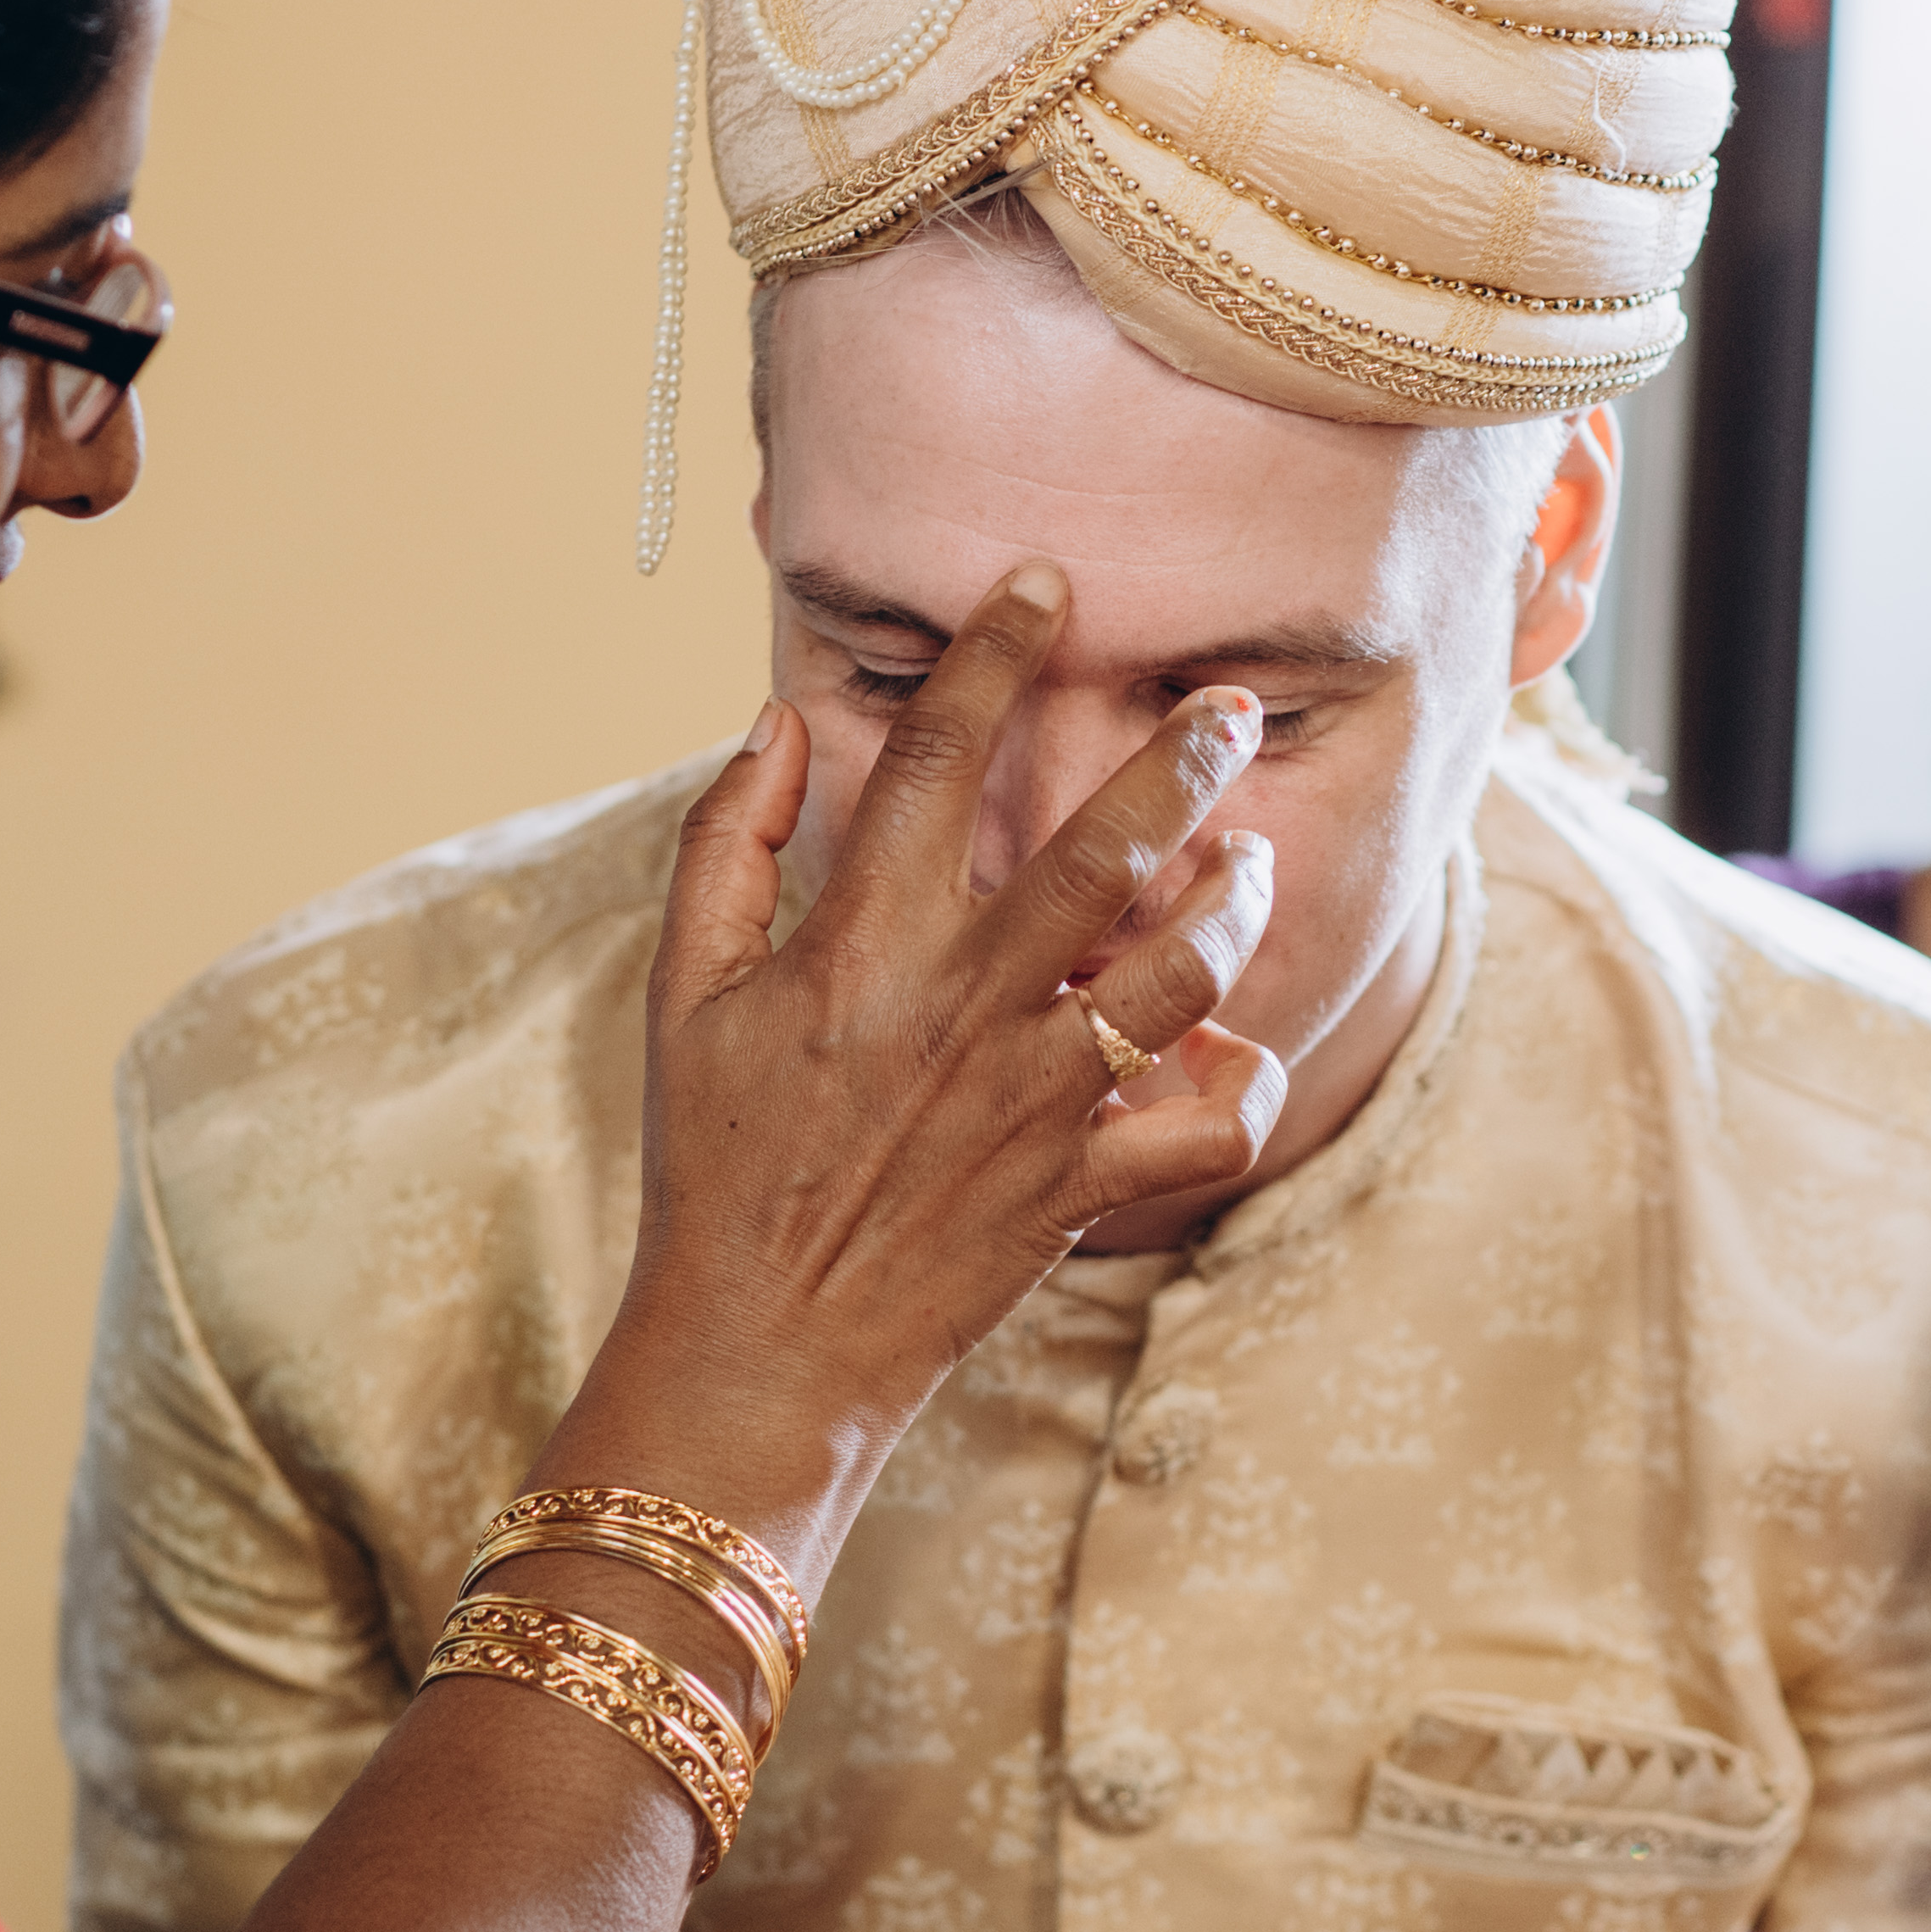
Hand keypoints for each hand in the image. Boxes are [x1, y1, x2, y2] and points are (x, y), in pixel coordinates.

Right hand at [608, 563, 1283, 1465]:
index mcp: (864, 943)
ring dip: (1232, 902)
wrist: (758, 1348)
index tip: (1042, 583)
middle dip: (1181, 760)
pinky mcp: (1081, 1186)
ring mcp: (1035, 1098)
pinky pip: (1207, 1128)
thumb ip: (726, 846)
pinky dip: (1245, 1083)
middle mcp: (964, 1005)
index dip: (994, 650)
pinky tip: (1237, 1043)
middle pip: (1104, 848)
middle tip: (1227, 704)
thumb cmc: (714, 1163)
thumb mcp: (682, 994)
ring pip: (1182, 972)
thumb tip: (779, 725)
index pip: (939, 756)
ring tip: (1247, 858)